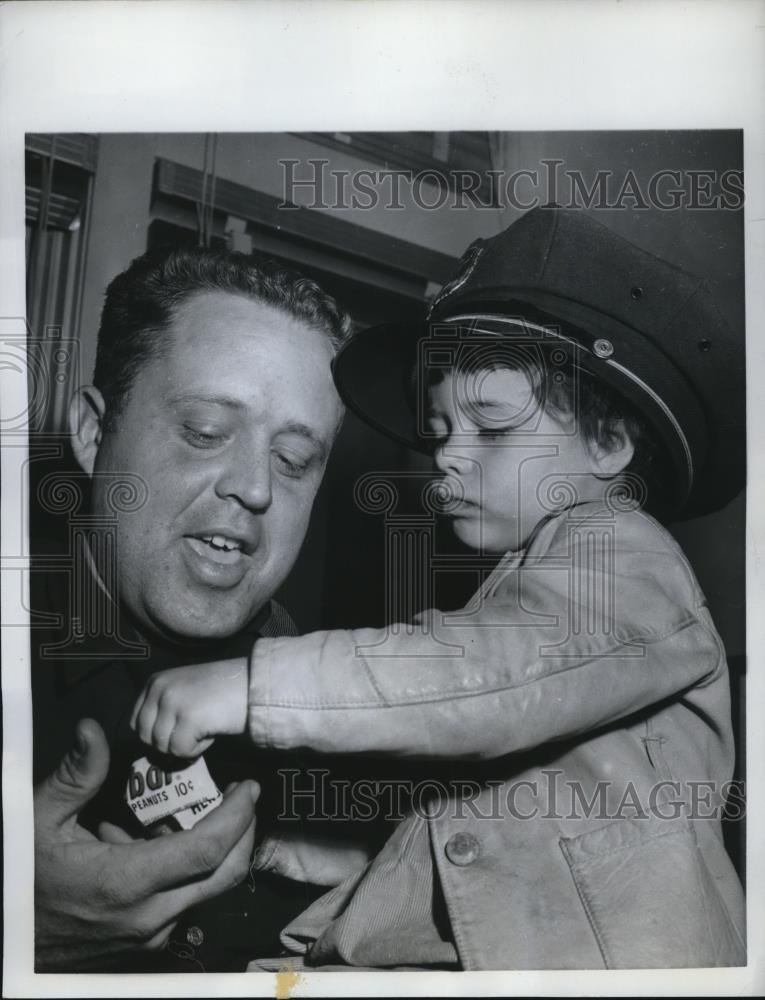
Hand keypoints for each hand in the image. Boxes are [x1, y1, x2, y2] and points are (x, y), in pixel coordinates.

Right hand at [34, 717, 258, 970]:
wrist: (9, 942)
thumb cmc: (22, 877)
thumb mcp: (38, 819)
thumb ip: (76, 775)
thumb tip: (93, 730)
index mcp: (125, 883)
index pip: (206, 851)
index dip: (237, 816)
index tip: (249, 787)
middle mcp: (148, 916)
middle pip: (223, 874)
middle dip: (241, 831)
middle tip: (239, 795)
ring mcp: (150, 934)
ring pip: (209, 890)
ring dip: (216, 849)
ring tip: (198, 810)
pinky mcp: (147, 939)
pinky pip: (186, 901)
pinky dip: (189, 868)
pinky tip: (160, 840)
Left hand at [130, 658, 248, 757]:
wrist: (253, 683)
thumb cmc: (224, 690)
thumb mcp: (185, 690)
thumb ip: (164, 707)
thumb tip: (150, 743)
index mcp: (155, 681)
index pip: (136, 723)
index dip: (156, 735)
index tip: (179, 731)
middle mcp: (159, 689)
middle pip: (147, 738)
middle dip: (170, 743)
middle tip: (194, 733)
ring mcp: (172, 702)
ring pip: (163, 747)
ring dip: (186, 745)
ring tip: (205, 728)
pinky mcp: (187, 718)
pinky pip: (181, 751)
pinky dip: (198, 749)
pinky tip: (211, 733)